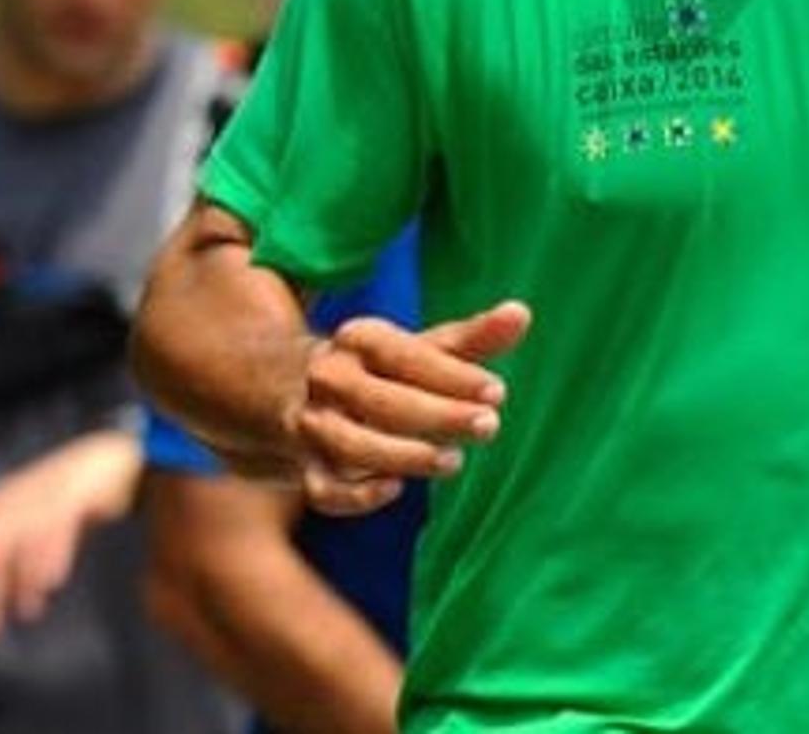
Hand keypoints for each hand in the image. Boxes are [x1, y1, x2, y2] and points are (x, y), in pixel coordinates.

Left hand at [0, 429, 140, 638]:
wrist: (99, 465)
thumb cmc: (62, 503)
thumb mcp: (32, 531)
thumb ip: (16, 563)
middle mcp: (11, 497)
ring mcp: (38, 493)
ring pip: (21, 537)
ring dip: (21, 578)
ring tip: (28, 612)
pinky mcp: (68, 493)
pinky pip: (54, 526)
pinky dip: (50, 554)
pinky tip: (52, 583)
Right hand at [289, 299, 528, 515]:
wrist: (286, 386)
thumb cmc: (377, 370)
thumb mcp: (418, 348)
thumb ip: (471, 337)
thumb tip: (522, 313)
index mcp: (357, 340)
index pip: (402, 354)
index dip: (450, 374)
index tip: (497, 392)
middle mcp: (329, 378)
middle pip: (377, 400)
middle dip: (436, 415)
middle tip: (489, 426)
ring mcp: (313, 423)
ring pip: (350, 444)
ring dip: (403, 455)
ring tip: (453, 461)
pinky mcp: (306, 467)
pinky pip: (323, 489)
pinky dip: (355, 494)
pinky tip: (395, 488)